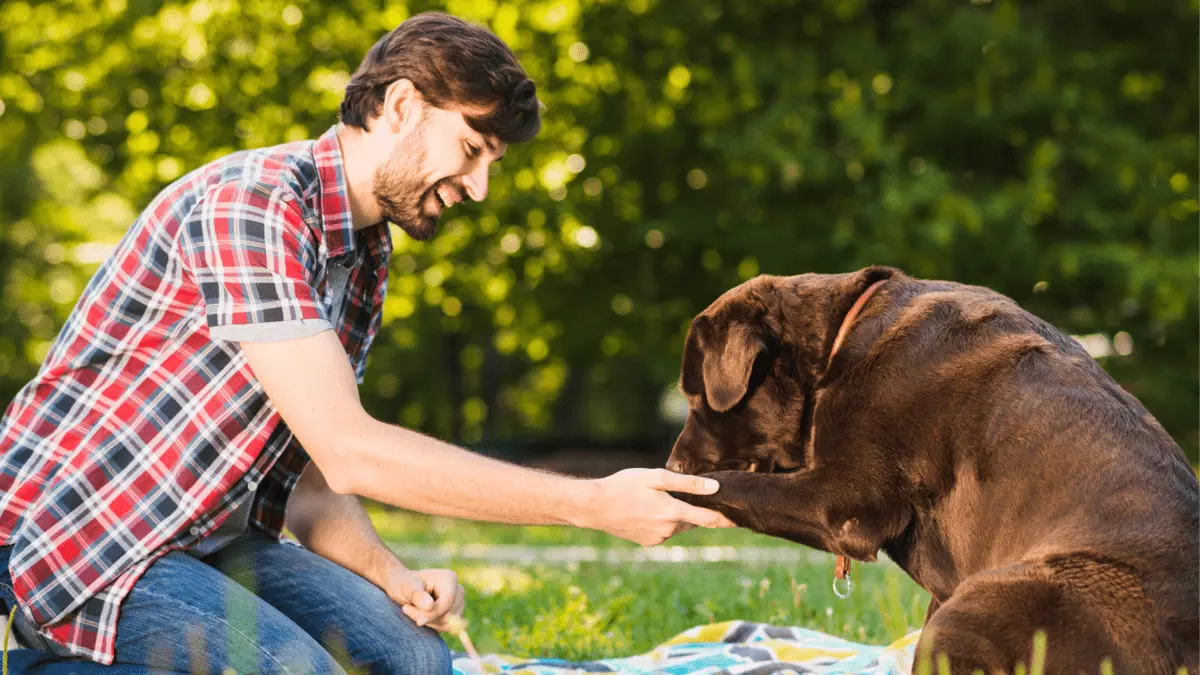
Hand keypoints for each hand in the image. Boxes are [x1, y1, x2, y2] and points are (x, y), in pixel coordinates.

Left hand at [380, 565, 465, 631]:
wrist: (404, 588)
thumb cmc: (405, 584)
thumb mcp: (407, 587)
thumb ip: (418, 596)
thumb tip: (430, 606)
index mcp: (450, 578)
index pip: (448, 600)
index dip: (434, 613)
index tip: (418, 620)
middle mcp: (458, 590)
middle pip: (449, 614)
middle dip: (428, 617)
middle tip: (407, 609)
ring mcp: (458, 603)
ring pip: (448, 623)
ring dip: (429, 622)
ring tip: (413, 611)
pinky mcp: (455, 614)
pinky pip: (447, 627)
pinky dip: (433, 626)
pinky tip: (421, 616)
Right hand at [579, 468, 736, 545]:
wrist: (594, 507)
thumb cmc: (624, 486)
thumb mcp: (656, 478)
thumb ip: (687, 484)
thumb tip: (715, 489)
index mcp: (673, 513)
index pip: (709, 519)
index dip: (725, 518)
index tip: (739, 518)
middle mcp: (668, 530)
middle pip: (693, 521)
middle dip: (696, 510)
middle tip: (694, 495)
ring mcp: (657, 538)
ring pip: (678, 526)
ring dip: (677, 515)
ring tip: (660, 498)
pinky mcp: (647, 542)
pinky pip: (664, 531)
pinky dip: (663, 521)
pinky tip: (648, 508)